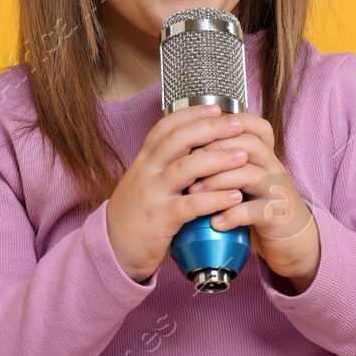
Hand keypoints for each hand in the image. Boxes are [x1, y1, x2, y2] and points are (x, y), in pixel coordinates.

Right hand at [105, 104, 254, 282]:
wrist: (113, 248)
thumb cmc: (135, 214)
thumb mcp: (143, 181)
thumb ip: (163, 165)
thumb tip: (195, 147)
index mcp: (143, 161)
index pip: (166, 127)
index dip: (191, 115)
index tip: (216, 108)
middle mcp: (146, 172)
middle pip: (179, 141)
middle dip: (210, 129)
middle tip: (237, 125)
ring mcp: (152, 195)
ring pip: (186, 168)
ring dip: (217, 159)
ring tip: (242, 157)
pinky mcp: (161, 219)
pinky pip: (191, 204)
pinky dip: (216, 198)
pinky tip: (235, 196)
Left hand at [185, 112, 320, 290]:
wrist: (293, 241)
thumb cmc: (260, 206)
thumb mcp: (246, 180)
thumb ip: (226, 163)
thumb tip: (184, 149)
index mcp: (265, 156)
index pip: (253, 126)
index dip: (224, 126)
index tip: (196, 136)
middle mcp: (274, 167)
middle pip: (247, 145)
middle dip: (212, 153)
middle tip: (186, 165)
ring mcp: (277, 190)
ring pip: (248, 174)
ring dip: (216, 182)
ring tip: (193, 193)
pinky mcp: (277, 216)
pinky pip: (253, 210)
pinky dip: (231, 215)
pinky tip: (214, 222)